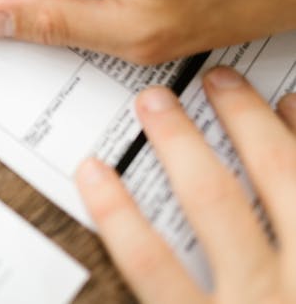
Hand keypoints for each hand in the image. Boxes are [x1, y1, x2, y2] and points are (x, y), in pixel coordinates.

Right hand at [76, 67, 295, 302]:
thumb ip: (179, 298)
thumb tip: (121, 298)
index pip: (155, 269)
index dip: (117, 215)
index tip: (93, 172)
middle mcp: (273, 300)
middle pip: (214, 206)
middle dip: (181, 144)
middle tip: (158, 101)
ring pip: (284, 185)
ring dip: (249, 129)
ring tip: (224, 88)